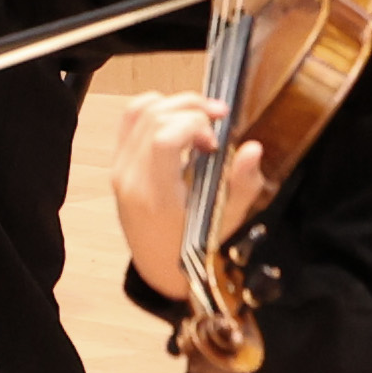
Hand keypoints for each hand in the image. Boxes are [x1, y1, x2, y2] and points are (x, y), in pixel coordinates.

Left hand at [111, 89, 271, 299]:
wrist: (159, 267)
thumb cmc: (194, 248)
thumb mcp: (225, 221)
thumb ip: (241, 185)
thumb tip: (253, 148)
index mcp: (156, 195)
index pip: (163, 138)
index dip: (195, 126)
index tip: (216, 142)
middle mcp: (130, 177)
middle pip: (155, 117)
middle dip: (192, 109)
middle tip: (218, 124)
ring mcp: (119, 168)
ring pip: (141, 111)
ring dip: (177, 105)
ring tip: (202, 120)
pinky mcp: (118, 163)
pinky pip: (130, 119)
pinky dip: (155, 108)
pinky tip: (178, 119)